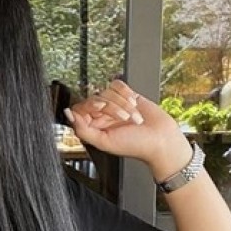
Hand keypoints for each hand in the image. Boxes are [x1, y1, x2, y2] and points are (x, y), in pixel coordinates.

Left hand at [66, 79, 192, 179]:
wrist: (161, 139)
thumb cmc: (136, 145)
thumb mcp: (104, 142)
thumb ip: (83, 130)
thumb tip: (69, 114)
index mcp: (94, 127)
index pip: (80, 108)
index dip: (90, 106)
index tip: (100, 109)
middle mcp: (102, 116)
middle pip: (94, 98)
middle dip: (111, 107)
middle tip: (122, 118)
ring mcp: (114, 105)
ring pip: (107, 91)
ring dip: (122, 103)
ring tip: (133, 118)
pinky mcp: (127, 96)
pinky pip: (118, 85)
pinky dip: (127, 93)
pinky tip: (135, 104)